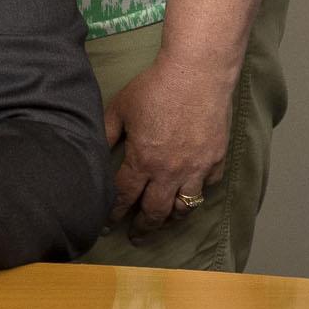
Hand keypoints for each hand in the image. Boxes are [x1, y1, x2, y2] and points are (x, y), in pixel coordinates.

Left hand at [102, 52, 234, 234]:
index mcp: (143, 161)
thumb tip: (92, 151)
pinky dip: (199, 192)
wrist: (197, 72)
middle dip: (142, 228)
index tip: (106, 225)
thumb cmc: (156, 86)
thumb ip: (106, 133)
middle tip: (136, 236)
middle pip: (154, 212)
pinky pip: (209, 186)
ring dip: (172, 218)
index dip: (113, 213)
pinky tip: (193, 191)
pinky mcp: (216, 159)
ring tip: (164, 221)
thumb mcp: (121, 107)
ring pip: (184, 207)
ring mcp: (196, 168)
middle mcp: (169, 172)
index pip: (124, 197)